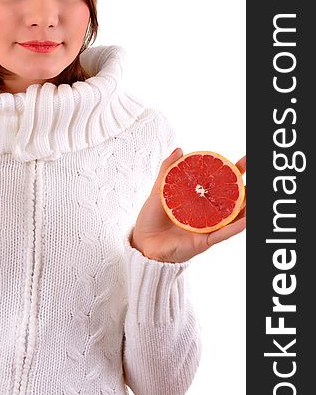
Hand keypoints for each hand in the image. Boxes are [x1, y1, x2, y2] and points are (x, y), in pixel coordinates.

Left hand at [131, 148, 245, 262]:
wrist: (142, 244)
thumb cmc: (150, 220)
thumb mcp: (158, 191)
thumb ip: (168, 171)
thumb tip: (179, 150)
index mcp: (197, 201)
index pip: (218, 183)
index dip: (232, 172)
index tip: (244, 161)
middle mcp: (205, 214)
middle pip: (230, 199)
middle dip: (244, 187)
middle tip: (252, 176)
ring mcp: (206, 227)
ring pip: (231, 217)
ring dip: (245, 207)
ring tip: (253, 195)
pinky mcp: (203, 241)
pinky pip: (222, 234)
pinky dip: (234, 227)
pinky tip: (246, 219)